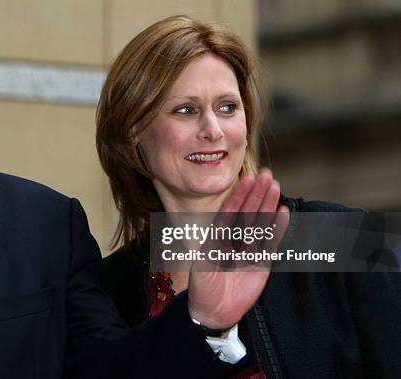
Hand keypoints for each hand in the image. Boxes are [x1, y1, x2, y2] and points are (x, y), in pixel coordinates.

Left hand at [187, 168, 289, 328]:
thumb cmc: (202, 288)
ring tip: (274, 185)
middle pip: (247, 213)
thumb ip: (212, 248)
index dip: (238, 196)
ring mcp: (248, 249)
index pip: (229, 212)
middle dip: (255, 194)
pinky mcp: (261, 262)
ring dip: (267, 204)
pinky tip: (283, 211)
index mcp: (217, 237)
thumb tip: (219, 231)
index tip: (246, 179)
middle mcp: (233, 240)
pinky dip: (277, 228)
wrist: (214, 312)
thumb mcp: (202, 266)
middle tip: (265, 174)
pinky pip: (271, 242)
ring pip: (260, 223)